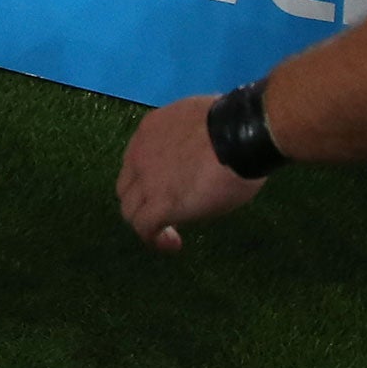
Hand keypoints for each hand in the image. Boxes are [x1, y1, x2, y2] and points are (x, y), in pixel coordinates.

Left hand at [116, 95, 266, 252]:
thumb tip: (203, 149)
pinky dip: (155, 239)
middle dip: (143, 201)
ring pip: (130, 209)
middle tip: (169, 210)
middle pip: (127, 186)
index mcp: (150, 130)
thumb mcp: (201, 124)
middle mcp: (140, 154)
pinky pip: (144, 228)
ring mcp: (146, 181)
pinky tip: (173, 243)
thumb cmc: (234, 126)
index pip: (138, 159)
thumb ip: (191, 138)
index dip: (150, 177)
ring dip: (146, 223)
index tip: (171, 185)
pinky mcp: (159, 204)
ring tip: (170, 233)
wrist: (239, 136)